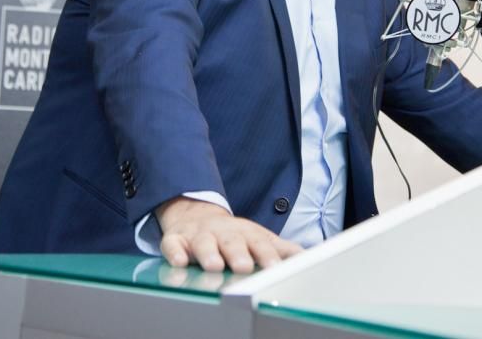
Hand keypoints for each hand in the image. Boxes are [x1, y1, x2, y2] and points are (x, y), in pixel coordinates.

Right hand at [155, 196, 301, 273]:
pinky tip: (179, 261)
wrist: (196, 214)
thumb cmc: (233, 235)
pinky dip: (174, 253)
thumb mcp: (259, 238)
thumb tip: (309, 257)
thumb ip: (281, 249)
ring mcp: (199, 235)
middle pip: (232, 242)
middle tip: (244, 266)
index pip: (259, 243)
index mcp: (246, 233)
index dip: (267, 255)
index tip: (275, 268)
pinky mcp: (176, 240)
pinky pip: (172, 245)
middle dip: (238, 254)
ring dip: (207, 253)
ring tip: (213, 266)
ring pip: (202, 243)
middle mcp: (223, 233)